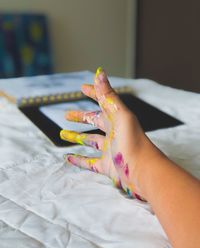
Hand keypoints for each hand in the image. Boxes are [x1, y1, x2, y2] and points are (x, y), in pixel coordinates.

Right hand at [60, 67, 150, 199]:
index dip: (94, 93)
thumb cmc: (133, 142)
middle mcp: (113, 133)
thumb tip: (99, 72)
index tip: (82, 88)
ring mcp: (109, 150)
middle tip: (66, 115)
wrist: (143, 172)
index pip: (104, 102)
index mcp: (117, 119)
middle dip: (81, 117)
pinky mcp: (107, 166)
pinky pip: (89, 162)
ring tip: (62, 134)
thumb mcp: (120, 115)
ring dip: (76, 137)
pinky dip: (78, 160)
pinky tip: (68, 157)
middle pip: (95, 122)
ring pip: (90, 141)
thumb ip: (109, 96)